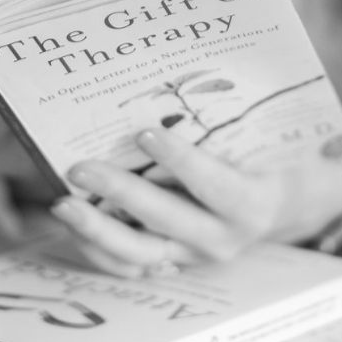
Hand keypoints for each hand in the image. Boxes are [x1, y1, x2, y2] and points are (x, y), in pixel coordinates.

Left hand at [50, 125, 341, 277]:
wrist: (278, 205)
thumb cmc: (267, 157)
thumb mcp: (265, 139)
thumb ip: (234, 121)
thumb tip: (198, 74)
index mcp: (252, 204)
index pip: (215, 185)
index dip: (182, 161)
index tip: (145, 133)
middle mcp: (222, 239)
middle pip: (166, 220)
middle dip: (120, 192)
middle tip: (80, 167)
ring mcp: (193, 257)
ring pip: (139, 254)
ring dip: (96, 230)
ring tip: (62, 204)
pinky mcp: (171, 265)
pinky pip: (127, 266)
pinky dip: (96, 247)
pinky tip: (71, 222)